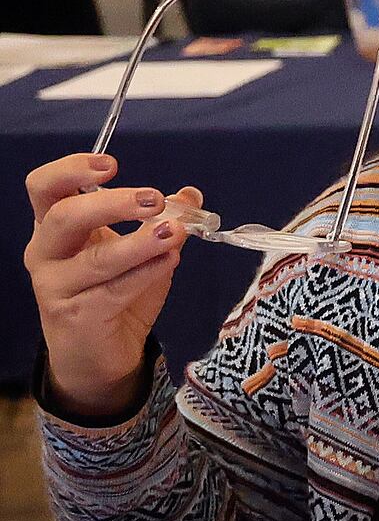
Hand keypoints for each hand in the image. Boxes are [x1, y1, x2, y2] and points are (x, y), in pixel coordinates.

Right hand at [25, 153, 198, 421]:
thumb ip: (160, 224)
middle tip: (154, 199)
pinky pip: (114, 291)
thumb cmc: (113, 296)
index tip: (111, 164)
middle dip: (111, 204)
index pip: (44, 187)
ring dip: (139, 242)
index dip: (70, 170)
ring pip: (95, 258)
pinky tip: (169, 261)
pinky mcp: (77, 316)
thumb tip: (191, 196)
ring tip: (175, 232)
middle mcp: (45, 253)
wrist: (98, 355)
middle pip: (64, 216)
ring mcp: (56, 286)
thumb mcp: (139, 254)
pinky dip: (145, 273)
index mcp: (53, 228)